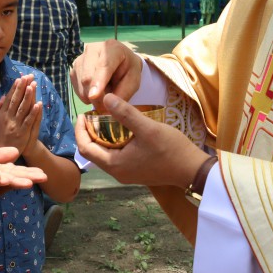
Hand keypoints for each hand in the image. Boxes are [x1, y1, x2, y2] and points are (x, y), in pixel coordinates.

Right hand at [0, 75, 41, 154]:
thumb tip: (2, 97)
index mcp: (1, 114)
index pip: (9, 98)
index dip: (15, 88)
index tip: (20, 79)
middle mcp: (8, 118)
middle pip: (16, 100)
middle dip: (23, 87)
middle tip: (28, 77)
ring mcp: (15, 125)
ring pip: (22, 108)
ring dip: (28, 96)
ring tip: (33, 85)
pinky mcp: (22, 133)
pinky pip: (28, 121)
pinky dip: (33, 112)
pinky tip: (38, 104)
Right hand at [71, 40, 142, 109]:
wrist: (119, 63)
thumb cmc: (128, 70)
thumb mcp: (133, 81)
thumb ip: (123, 93)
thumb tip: (105, 105)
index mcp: (112, 48)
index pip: (103, 65)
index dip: (98, 81)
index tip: (94, 95)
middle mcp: (92, 49)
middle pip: (88, 77)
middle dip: (96, 97)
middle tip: (107, 107)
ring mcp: (80, 59)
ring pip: (81, 85)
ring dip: (92, 97)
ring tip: (105, 92)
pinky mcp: (73, 70)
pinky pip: (77, 89)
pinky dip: (86, 96)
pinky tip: (96, 90)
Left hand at [74, 93, 207, 188]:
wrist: (192, 169)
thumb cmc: (171, 149)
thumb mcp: (147, 128)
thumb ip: (125, 113)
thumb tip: (106, 97)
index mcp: (115, 164)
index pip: (85, 148)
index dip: (80, 131)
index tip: (84, 114)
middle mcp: (117, 173)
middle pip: (92, 152)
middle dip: (88, 133)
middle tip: (92, 115)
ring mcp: (126, 174)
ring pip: (104, 155)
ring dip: (100, 138)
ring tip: (104, 120)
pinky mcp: (135, 172)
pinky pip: (115, 157)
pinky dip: (112, 144)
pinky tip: (120, 131)